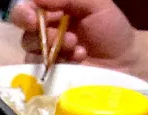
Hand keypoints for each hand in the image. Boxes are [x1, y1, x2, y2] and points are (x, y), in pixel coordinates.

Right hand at [10, 0, 139, 69]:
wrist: (123, 64)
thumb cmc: (111, 31)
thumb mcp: (97, 5)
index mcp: (56, 10)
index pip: (29, 7)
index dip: (25, 11)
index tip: (31, 17)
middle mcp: (46, 30)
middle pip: (24, 27)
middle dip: (38, 28)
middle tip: (55, 33)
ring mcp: (44, 54)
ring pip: (30, 47)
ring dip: (52, 44)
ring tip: (76, 45)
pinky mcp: (46, 75)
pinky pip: (37, 67)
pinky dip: (57, 60)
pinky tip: (77, 58)